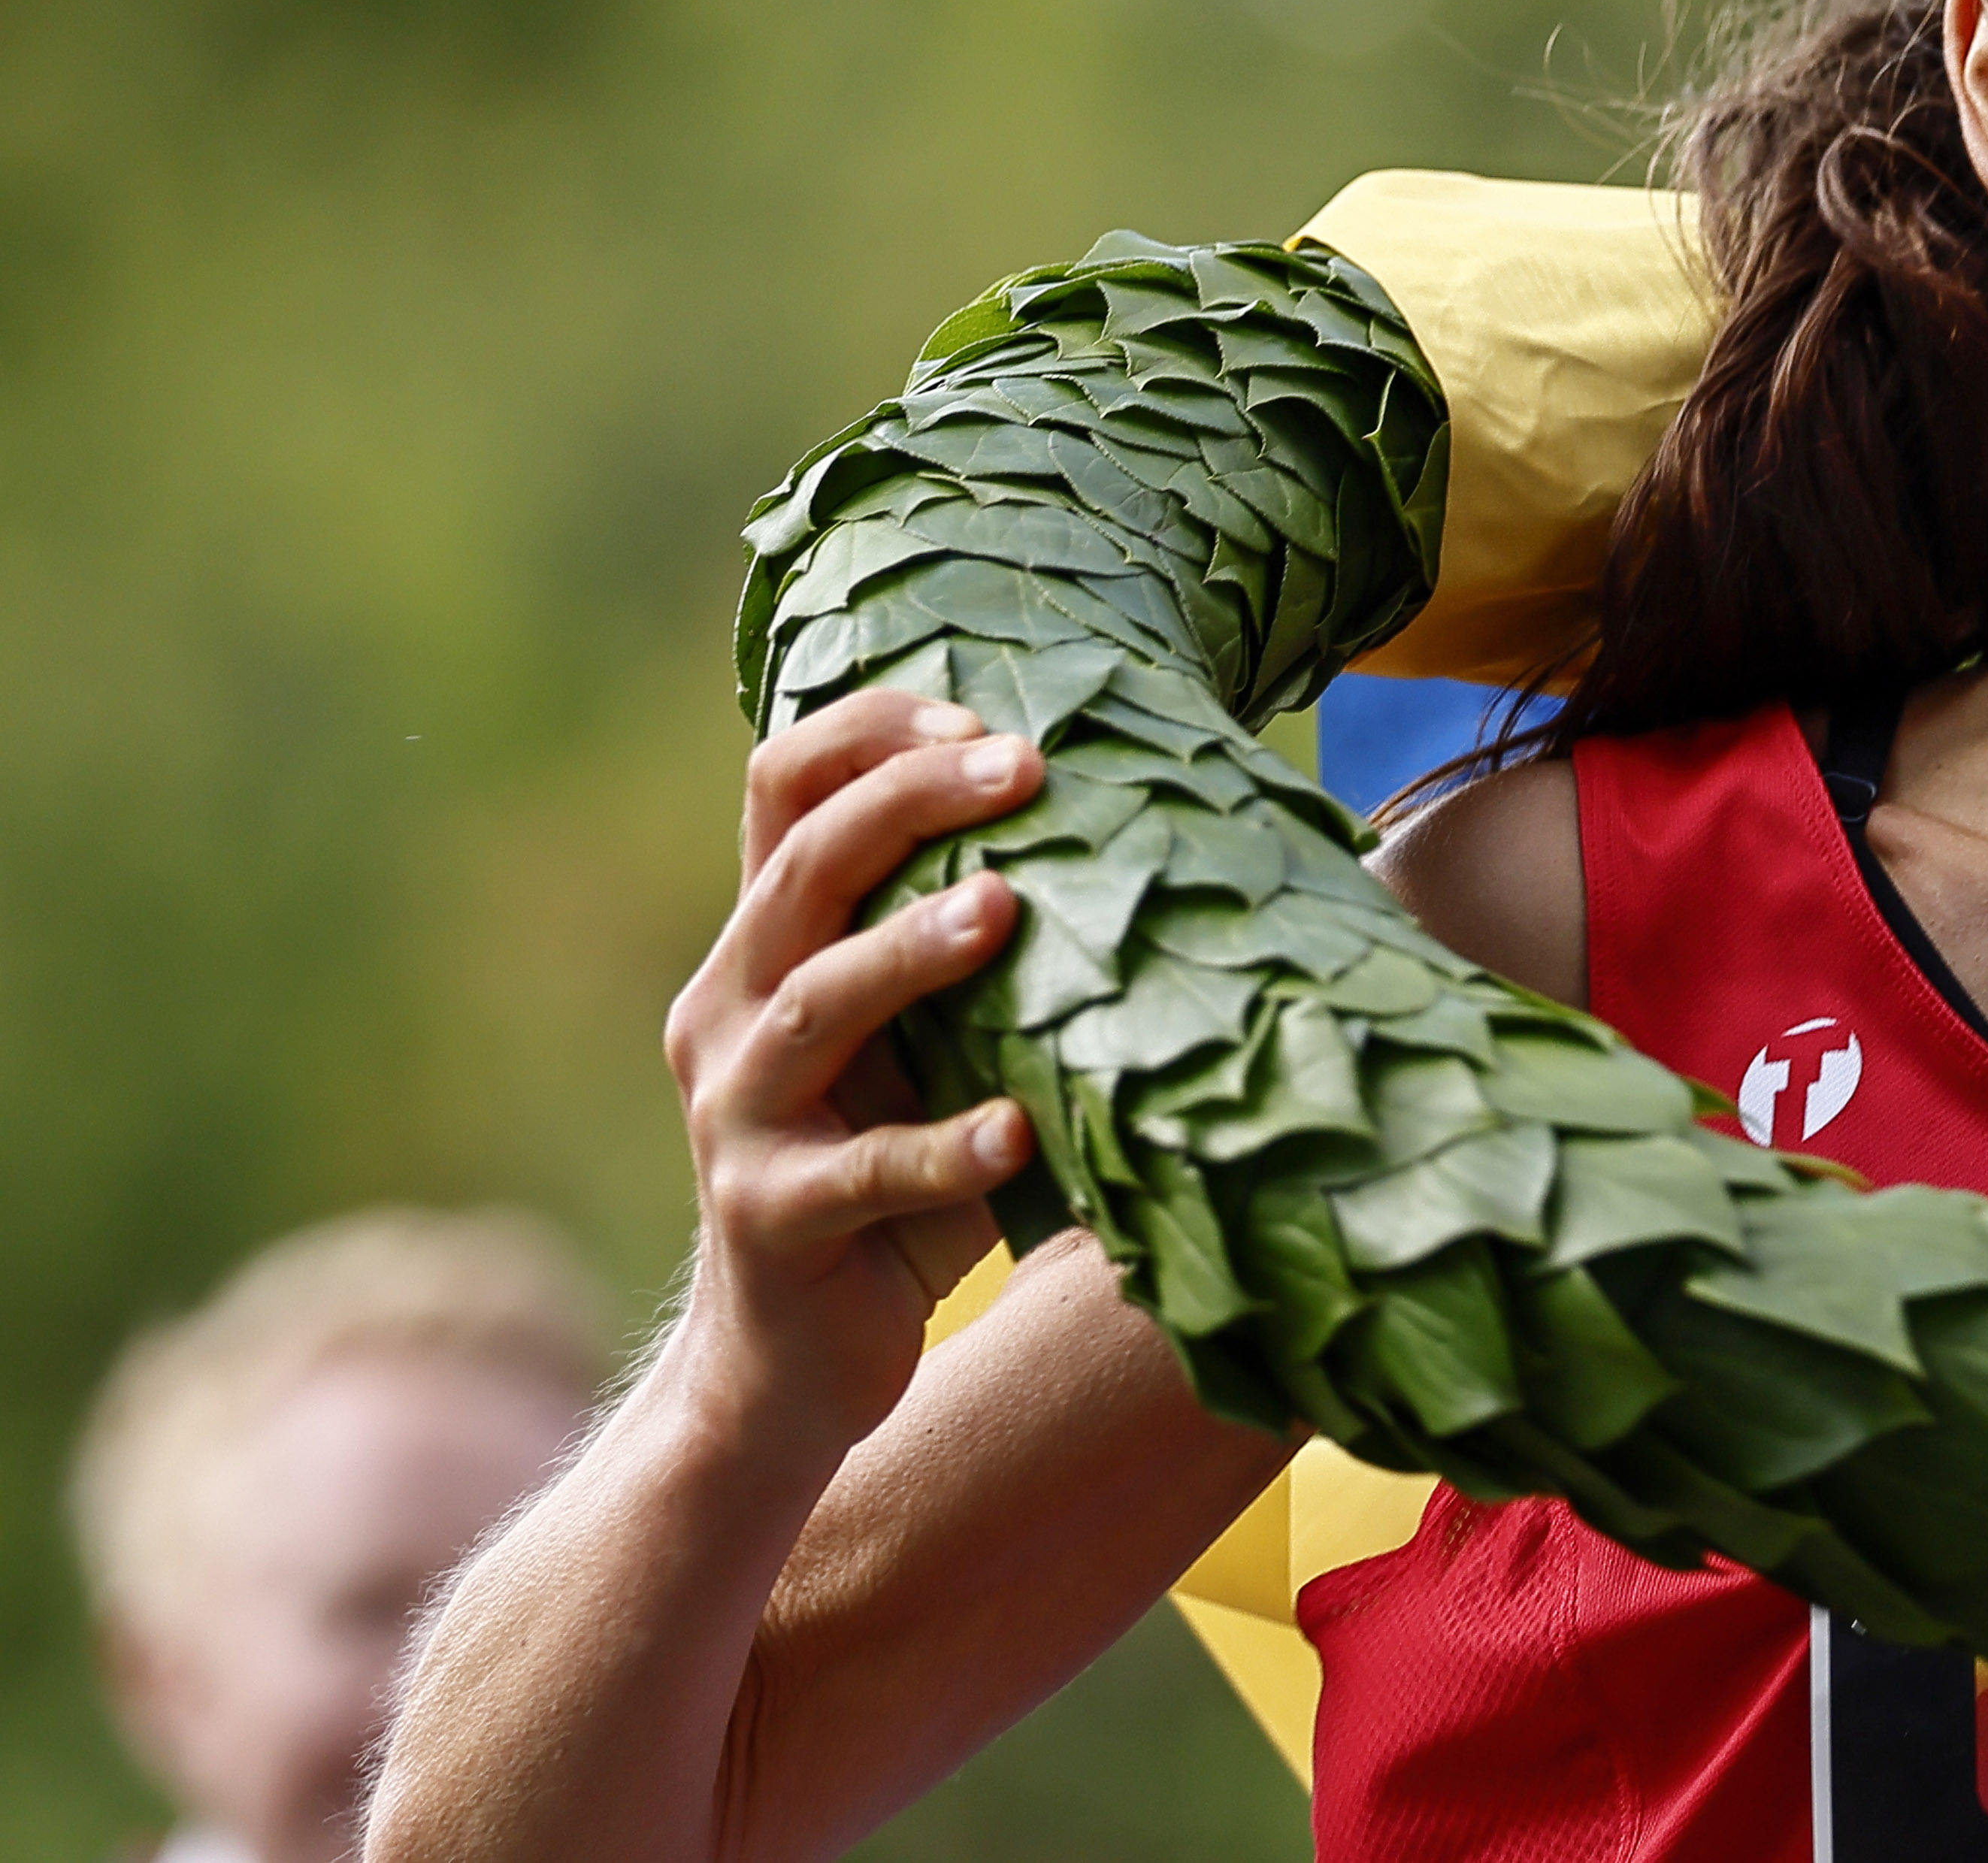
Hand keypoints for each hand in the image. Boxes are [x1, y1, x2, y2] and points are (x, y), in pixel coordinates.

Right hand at [661, 692, 1046, 1459]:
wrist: (789, 1363)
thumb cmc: (892, 1180)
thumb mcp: (932, 1051)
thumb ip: (992, 965)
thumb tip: (1165, 856)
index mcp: (765, 951)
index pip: (781, 793)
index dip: (869, 735)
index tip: (981, 714)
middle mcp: (729, 1012)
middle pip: (800, 870)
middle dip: (907, 802)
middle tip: (1020, 766)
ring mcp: (736, 1116)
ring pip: (814, 1003)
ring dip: (911, 950)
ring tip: (1003, 908)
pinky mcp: (770, 1218)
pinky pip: (862, 1174)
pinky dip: (943, 1150)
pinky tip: (1018, 1132)